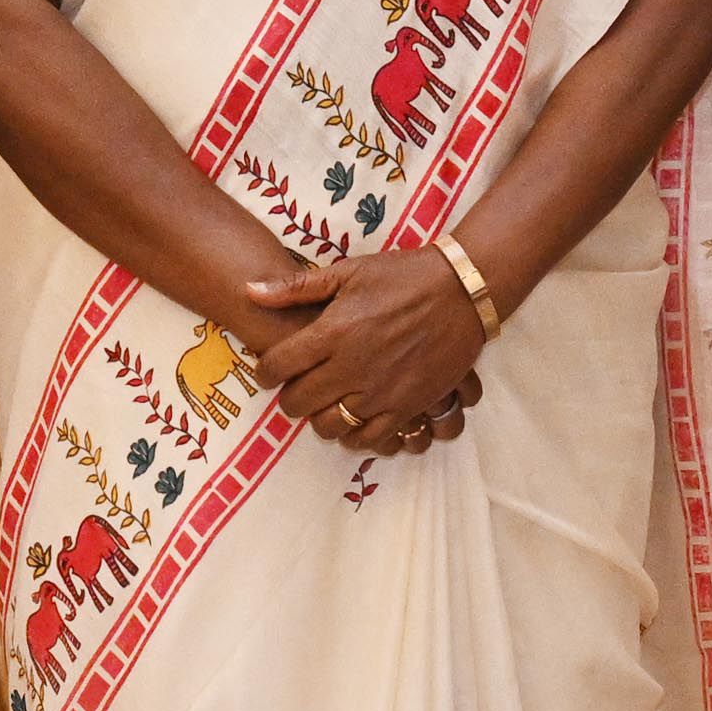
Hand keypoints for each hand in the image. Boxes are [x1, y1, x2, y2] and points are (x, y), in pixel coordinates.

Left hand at [242, 245, 489, 454]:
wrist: (462, 290)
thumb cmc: (403, 276)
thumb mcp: (348, 271)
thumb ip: (296, 288)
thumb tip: (249, 291)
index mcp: (333, 331)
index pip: (277, 366)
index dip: (265, 372)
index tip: (269, 371)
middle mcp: (352, 366)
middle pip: (299, 403)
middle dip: (289, 398)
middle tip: (296, 388)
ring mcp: (381, 391)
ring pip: (330, 426)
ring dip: (320, 418)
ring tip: (325, 403)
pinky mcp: (407, 406)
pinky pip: (369, 438)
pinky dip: (355, 435)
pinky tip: (354, 419)